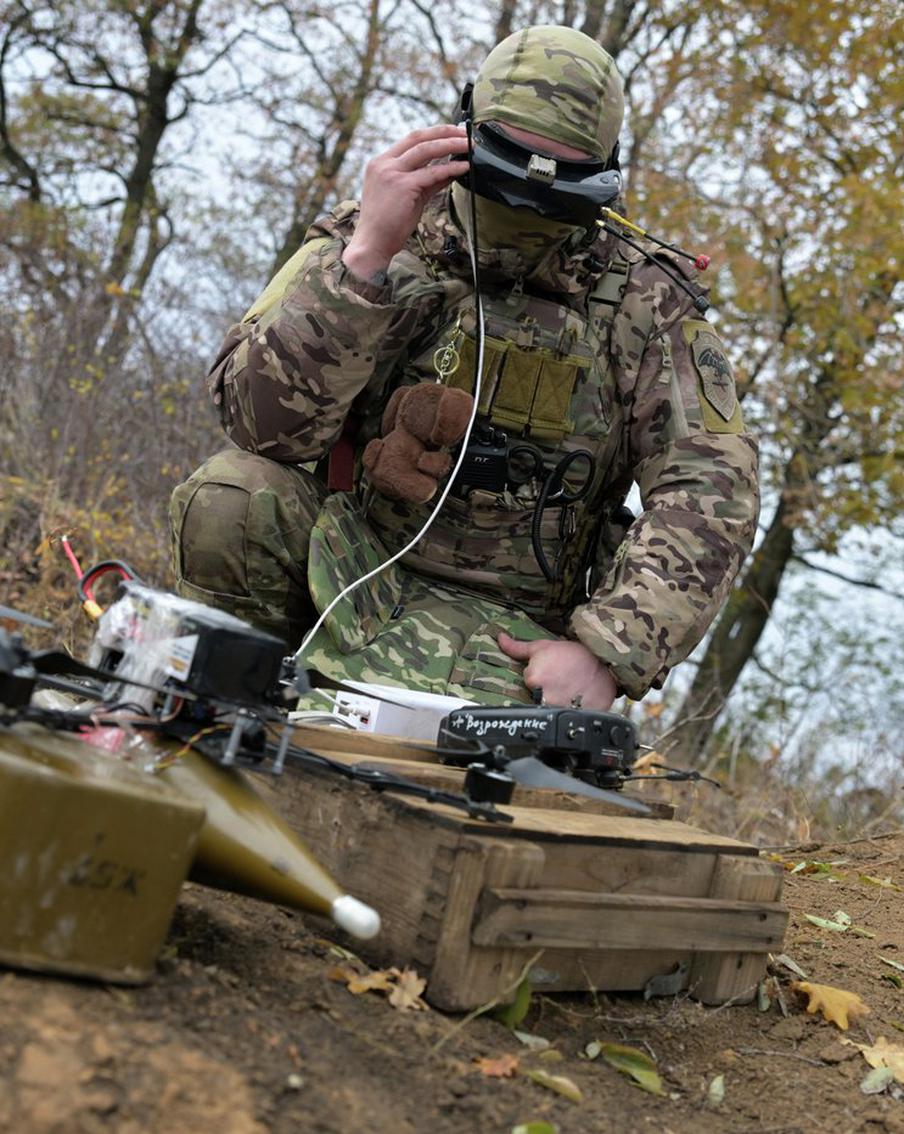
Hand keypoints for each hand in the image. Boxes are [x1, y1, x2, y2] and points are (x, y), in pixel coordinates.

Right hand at [342, 125, 468, 279]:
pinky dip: (450, 168)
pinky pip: (432, 173)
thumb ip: (426, 181)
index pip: (411, 140)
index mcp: (381, 163)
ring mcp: (392, 173)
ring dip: (451, 145)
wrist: (372, 244)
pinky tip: (463, 167)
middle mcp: (384, 164)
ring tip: (469, 145)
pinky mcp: (403, 187)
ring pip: (426, 150)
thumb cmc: (387, 225)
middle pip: (419, 138)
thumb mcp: (407, 196)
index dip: (434, 133)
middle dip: (445, 132)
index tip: (452, 132)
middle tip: (465, 133)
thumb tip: (448, 171)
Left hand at [497, 632, 617, 709]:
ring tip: (569, 689)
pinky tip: (576, 698)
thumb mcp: (543, 646)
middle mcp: (543, 695)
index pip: (527, 683)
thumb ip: (517, 647)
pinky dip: (568, 709)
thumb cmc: (574, 654)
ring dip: (557, 700)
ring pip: (549, 707)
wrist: (605, 663)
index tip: (552, 672)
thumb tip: (499, 638)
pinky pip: (563, 717)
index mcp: (533, 677)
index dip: (539, 677)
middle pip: (536, 697)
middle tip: (561, 680)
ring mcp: (557, 708)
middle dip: (546, 690)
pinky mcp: (571, 717)